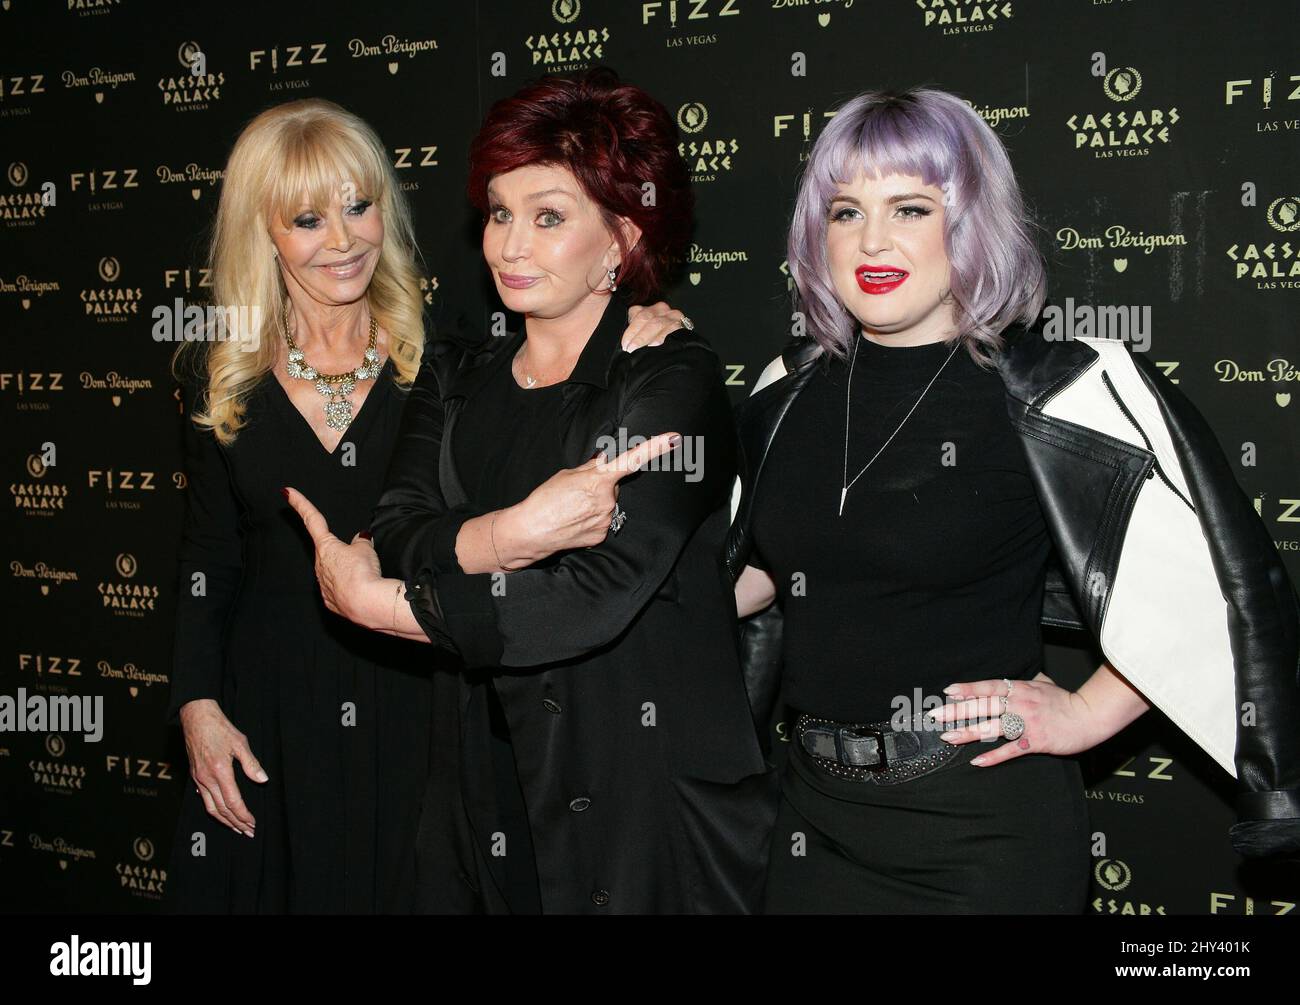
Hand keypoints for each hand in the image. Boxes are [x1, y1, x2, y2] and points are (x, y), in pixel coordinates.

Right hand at [179, 698, 266, 837]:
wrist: (197, 718)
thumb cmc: (219, 728)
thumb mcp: (240, 743)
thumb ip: (251, 764)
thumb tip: (263, 780)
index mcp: (220, 772)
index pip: (233, 802)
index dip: (244, 815)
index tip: (253, 824)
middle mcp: (207, 779)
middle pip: (222, 809)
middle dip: (236, 823)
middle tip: (248, 832)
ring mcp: (199, 779)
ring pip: (211, 807)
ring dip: (224, 821)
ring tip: (235, 828)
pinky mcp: (195, 775)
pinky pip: (204, 798)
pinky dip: (214, 809)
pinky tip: (221, 813)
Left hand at [283, 486, 383, 624]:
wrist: (366, 604)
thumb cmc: (363, 574)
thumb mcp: (367, 549)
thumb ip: (361, 542)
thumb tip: (361, 539)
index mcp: (326, 546)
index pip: (312, 519)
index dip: (300, 504)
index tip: (287, 492)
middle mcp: (320, 565)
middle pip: (331, 552)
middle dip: (345, 554)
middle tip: (363, 561)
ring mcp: (323, 585)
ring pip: (337, 572)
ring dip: (350, 572)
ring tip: (366, 577)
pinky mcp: (331, 601)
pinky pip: (341, 589)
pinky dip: (351, 588)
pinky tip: (361, 590)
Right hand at [496, 432, 681, 557]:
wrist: (530, 531)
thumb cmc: (544, 499)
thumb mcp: (567, 475)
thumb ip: (591, 469)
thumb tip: (606, 462)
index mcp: (599, 479)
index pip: (633, 460)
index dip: (655, 448)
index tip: (675, 439)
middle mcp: (608, 500)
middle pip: (614, 487)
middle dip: (601, 487)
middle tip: (577, 493)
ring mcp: (606, 519)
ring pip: (609, 505)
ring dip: (596, 503)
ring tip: (572, 508)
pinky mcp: (602, 535)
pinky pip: (603, 521)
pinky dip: (592, 519)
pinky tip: (575, 521)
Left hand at [623, 301, 691, 350]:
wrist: (676, 352)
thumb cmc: (650, 346)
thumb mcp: (637, 336)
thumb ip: (630, 334)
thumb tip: (616, 343)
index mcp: (646, 310)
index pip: (636, 314)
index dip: (629, 330)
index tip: (624, 345)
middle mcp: (660, 309)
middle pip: (645, 318)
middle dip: (636, 335)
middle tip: (629, 349)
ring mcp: (673, 315)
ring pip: (657, 323)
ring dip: (646, 337)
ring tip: (638, 349)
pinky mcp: (683, 324)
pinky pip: (672, 328)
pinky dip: (662, 336)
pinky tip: (655, 345)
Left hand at [924, 672, 1099, 766]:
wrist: (1089, 716)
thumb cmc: (1066, 700)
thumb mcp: (1044, 684)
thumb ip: (1029, 682)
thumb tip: (1022, 677)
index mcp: (1019, 689)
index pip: (988, 687)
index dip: (968, 689)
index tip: (948, 691)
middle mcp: (1019, 704)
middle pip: (983, 707)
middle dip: (958, 711)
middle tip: (936, 715)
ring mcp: (1026, 723)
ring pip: (992, 727)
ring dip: (968, 733)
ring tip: (948, 737)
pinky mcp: (1035, 741)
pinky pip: (1010, 749)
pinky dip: (994, 756)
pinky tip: (978, 761)